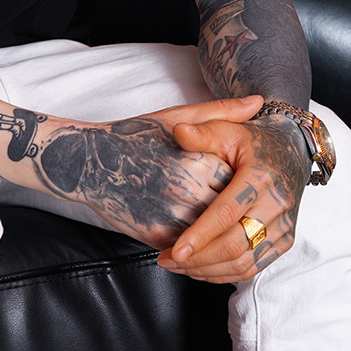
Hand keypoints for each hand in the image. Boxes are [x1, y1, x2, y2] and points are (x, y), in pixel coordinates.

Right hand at [36, 95, 262, 250]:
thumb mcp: (179, 117)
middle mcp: (189, 192)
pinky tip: (196, 232)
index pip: (240, 181)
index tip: (239, 177)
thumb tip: (260, 102)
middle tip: (230, 200)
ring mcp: (172, 217)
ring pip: (213, 235)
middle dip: (234, 210)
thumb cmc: (137, 136)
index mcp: (199, 161)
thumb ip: (222, 112)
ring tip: (214, 217)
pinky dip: (198, 244)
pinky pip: (191, 248)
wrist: (90, 162)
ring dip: (219, 232)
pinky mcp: (158, 236)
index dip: (241, 181)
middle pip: (230, 211)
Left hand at [156, 111, 310, 282]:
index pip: (227, 213)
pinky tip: (200, 268)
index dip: (200, 235)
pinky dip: (224, 274)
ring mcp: (283, 227)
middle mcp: (276, 206)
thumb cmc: (254, 142)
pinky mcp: (284, 242)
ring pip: (244, 263)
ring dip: (207, 270)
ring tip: (178, 266)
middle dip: (197, 259)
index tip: (175, 250)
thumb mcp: (228, 130)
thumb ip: (203, 133)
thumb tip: (179, 132)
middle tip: (166, 259)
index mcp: (261, 178)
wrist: (291, 153)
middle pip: (234, 245)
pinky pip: (253, 268)